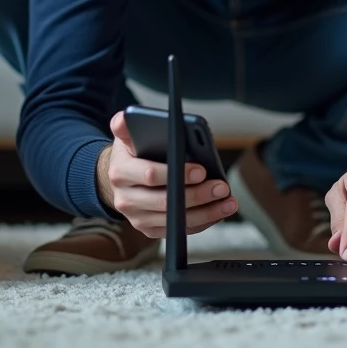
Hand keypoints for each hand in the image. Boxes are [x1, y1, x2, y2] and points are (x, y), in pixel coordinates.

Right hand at [95, 110, 238, 237]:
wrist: (117, 178)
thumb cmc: (131, 153)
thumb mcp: (126, 136)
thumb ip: (125, 125)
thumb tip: (126, 116)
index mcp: (121, 172)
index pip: (150, 175)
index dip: (177, 174)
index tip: (201, 170)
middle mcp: (125, 199)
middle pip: (165, 202)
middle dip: (197, 195)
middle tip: (221, 187)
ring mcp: (136, 218)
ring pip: (175, 221)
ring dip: (206, 213)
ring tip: (228, 202)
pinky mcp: (148, 229)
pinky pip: (178, 230)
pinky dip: (201, 223)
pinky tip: (218, 212)